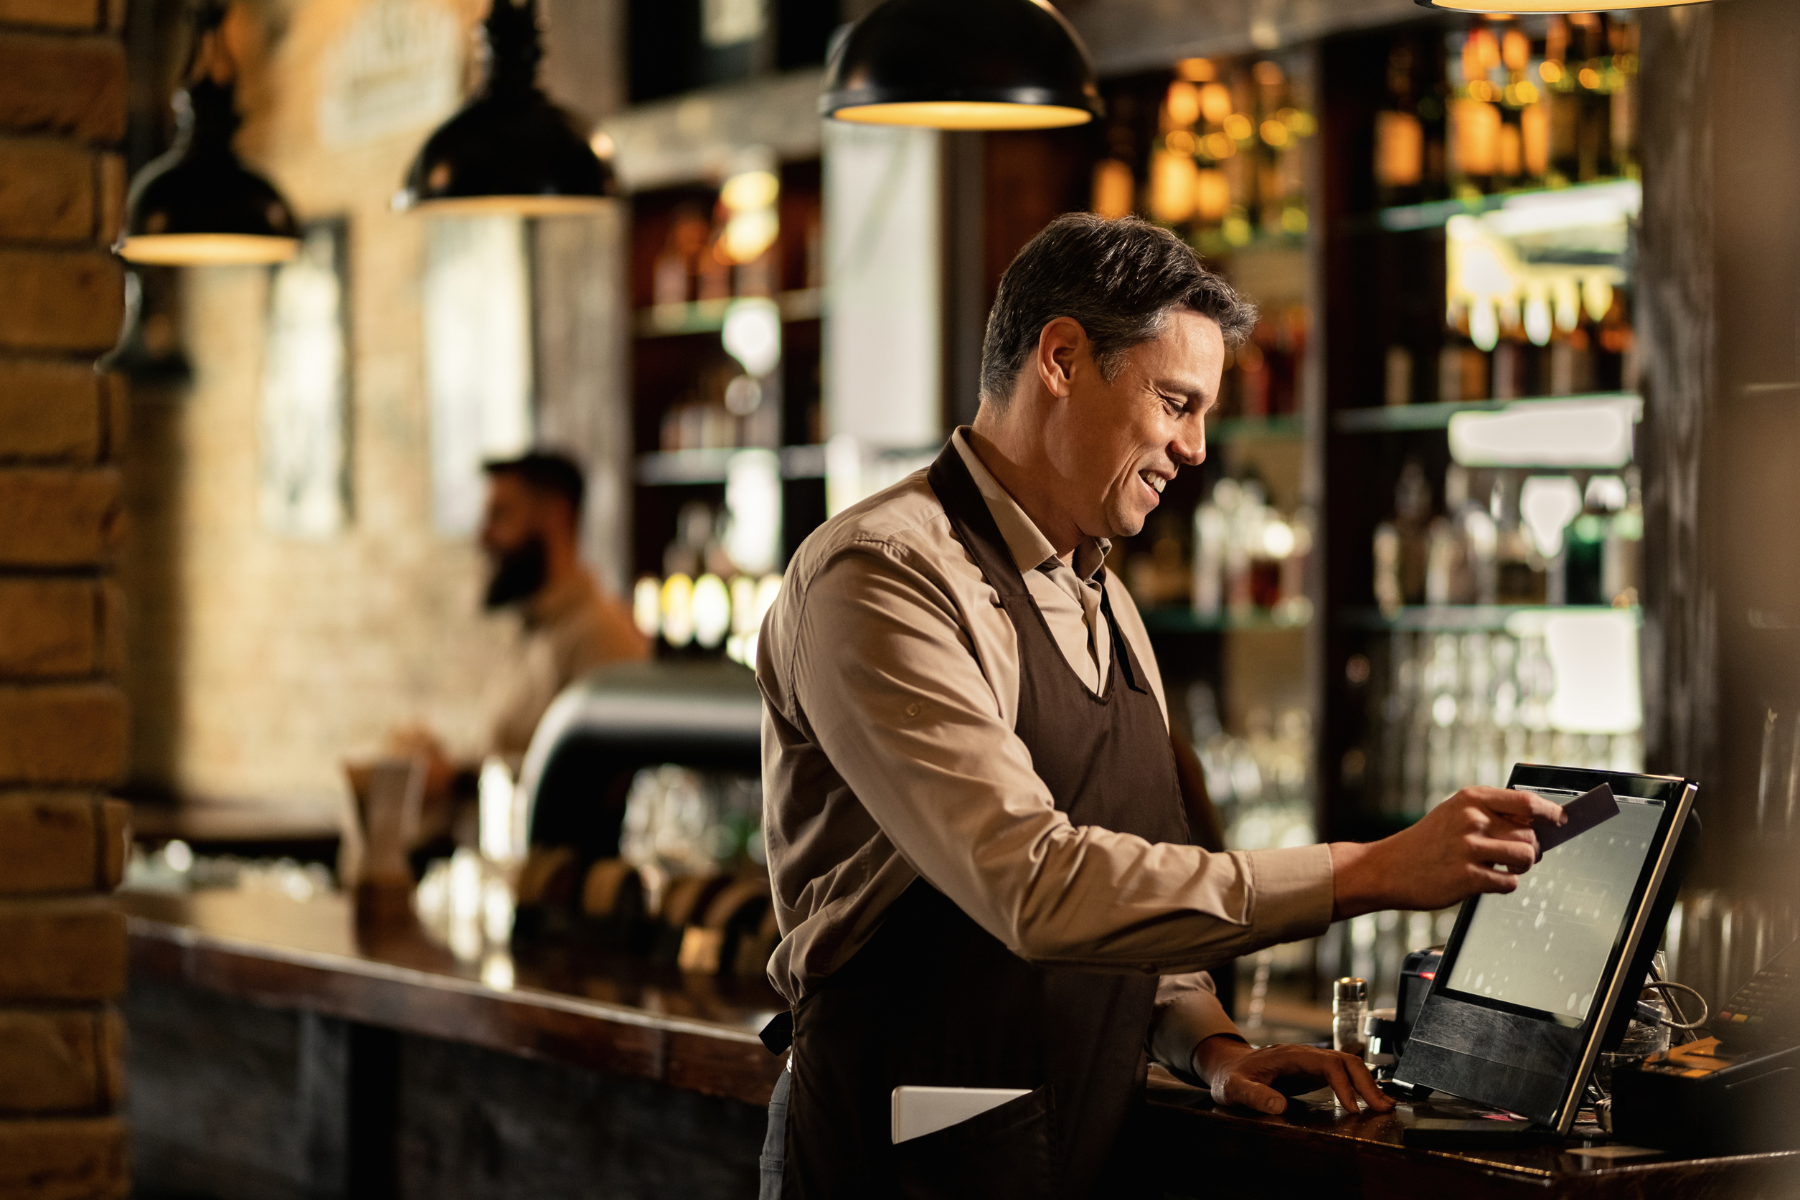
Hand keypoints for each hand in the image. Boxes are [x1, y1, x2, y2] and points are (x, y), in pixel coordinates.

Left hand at [1191, 1035, 1393, 1114]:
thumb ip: (1253, 1095)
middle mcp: (1304, 1054)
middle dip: (1366, 1083)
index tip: (1351, 1108)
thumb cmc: (1231, 1077)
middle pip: (1344, 1060)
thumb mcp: (1234, 1088)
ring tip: (1384, 1106)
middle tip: (1382, 1108)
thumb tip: (1278, 1106)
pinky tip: (1369, 1100)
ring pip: (1347, 1064)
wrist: (1229, 1067)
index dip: (1342, 1084)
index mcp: (1289, 1055)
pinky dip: (1359, 1085)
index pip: (1326, 1064)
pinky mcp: (1313, 1071)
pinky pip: (1342, 1074)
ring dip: (1367, 1083)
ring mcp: (1310, 1061)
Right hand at [1330, 786, 1565, 918]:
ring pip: (1525, 857)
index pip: (1526, 802)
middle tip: (1517, 855)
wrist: (1386, 868)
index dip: (1550, 812)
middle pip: (1530, 834)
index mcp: (1470, 799)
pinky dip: (1504, 885)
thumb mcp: (1453, 814)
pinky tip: (1486, 880)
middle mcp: (1471, 820)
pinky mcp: (1467, 877)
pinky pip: (1509, 883)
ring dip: (1521, 867)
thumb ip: (1490, 814)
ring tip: (1505, 867)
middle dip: (1532, 848)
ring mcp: (1469, 848)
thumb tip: (1537, 824)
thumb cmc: (1424, 843)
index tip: (1560, 820)